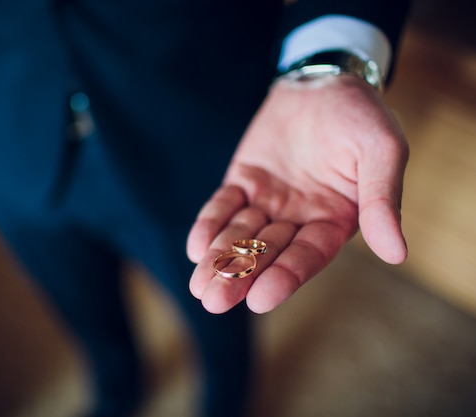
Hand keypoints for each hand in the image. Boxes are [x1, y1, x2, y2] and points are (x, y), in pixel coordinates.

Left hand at [187, 74, 408, 313]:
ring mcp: (268, 202)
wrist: (323, 81)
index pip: (307, 256)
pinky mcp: (244, 182)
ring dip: (219, 259)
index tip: (259, 299)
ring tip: (198, 285)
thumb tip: (397, 254)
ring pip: (241, 236)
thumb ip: (382, 201)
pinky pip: (224, 206)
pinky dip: (210, 224)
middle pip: (267, 254)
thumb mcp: (381, 153)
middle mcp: (299, 219)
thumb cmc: (361, 116)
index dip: (284, 277)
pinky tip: (196, 247)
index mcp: (334, 221)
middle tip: (213, 301)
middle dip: (240, 277)